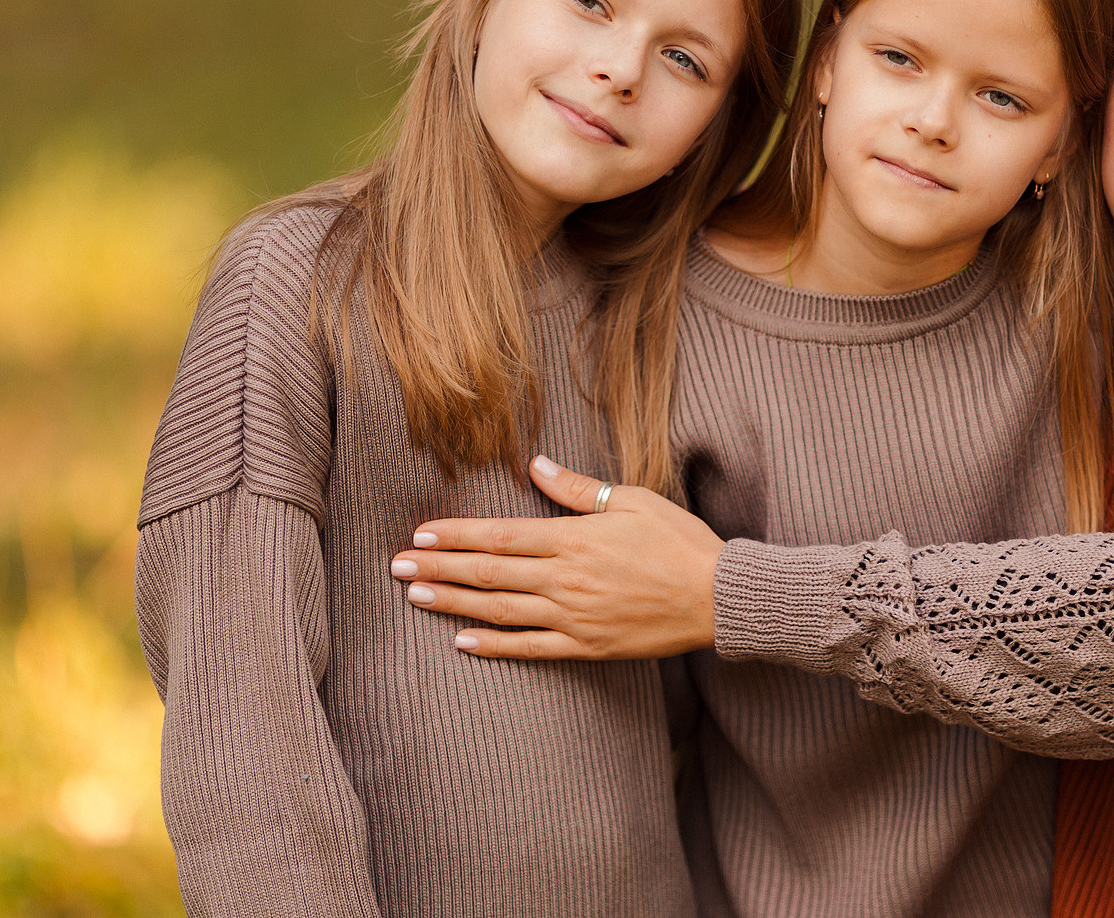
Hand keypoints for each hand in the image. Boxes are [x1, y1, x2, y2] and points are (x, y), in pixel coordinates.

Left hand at [388, 455, 724, 659]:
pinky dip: (494, 646)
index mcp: (575, 539)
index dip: (456, 535)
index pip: (500, 536)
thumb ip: (578, 488)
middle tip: (396, 567)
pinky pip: (530, 648)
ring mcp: (573, 616)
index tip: (421, 534)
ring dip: (452, 603)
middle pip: (488, 573)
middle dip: (438, 568)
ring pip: (499, 610)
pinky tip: (462, 642)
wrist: (717, 598)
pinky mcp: (586, 646)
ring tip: (414, 597)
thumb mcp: (633, 501)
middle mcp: (566, 579)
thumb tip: (534, 464)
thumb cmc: (680, 542)